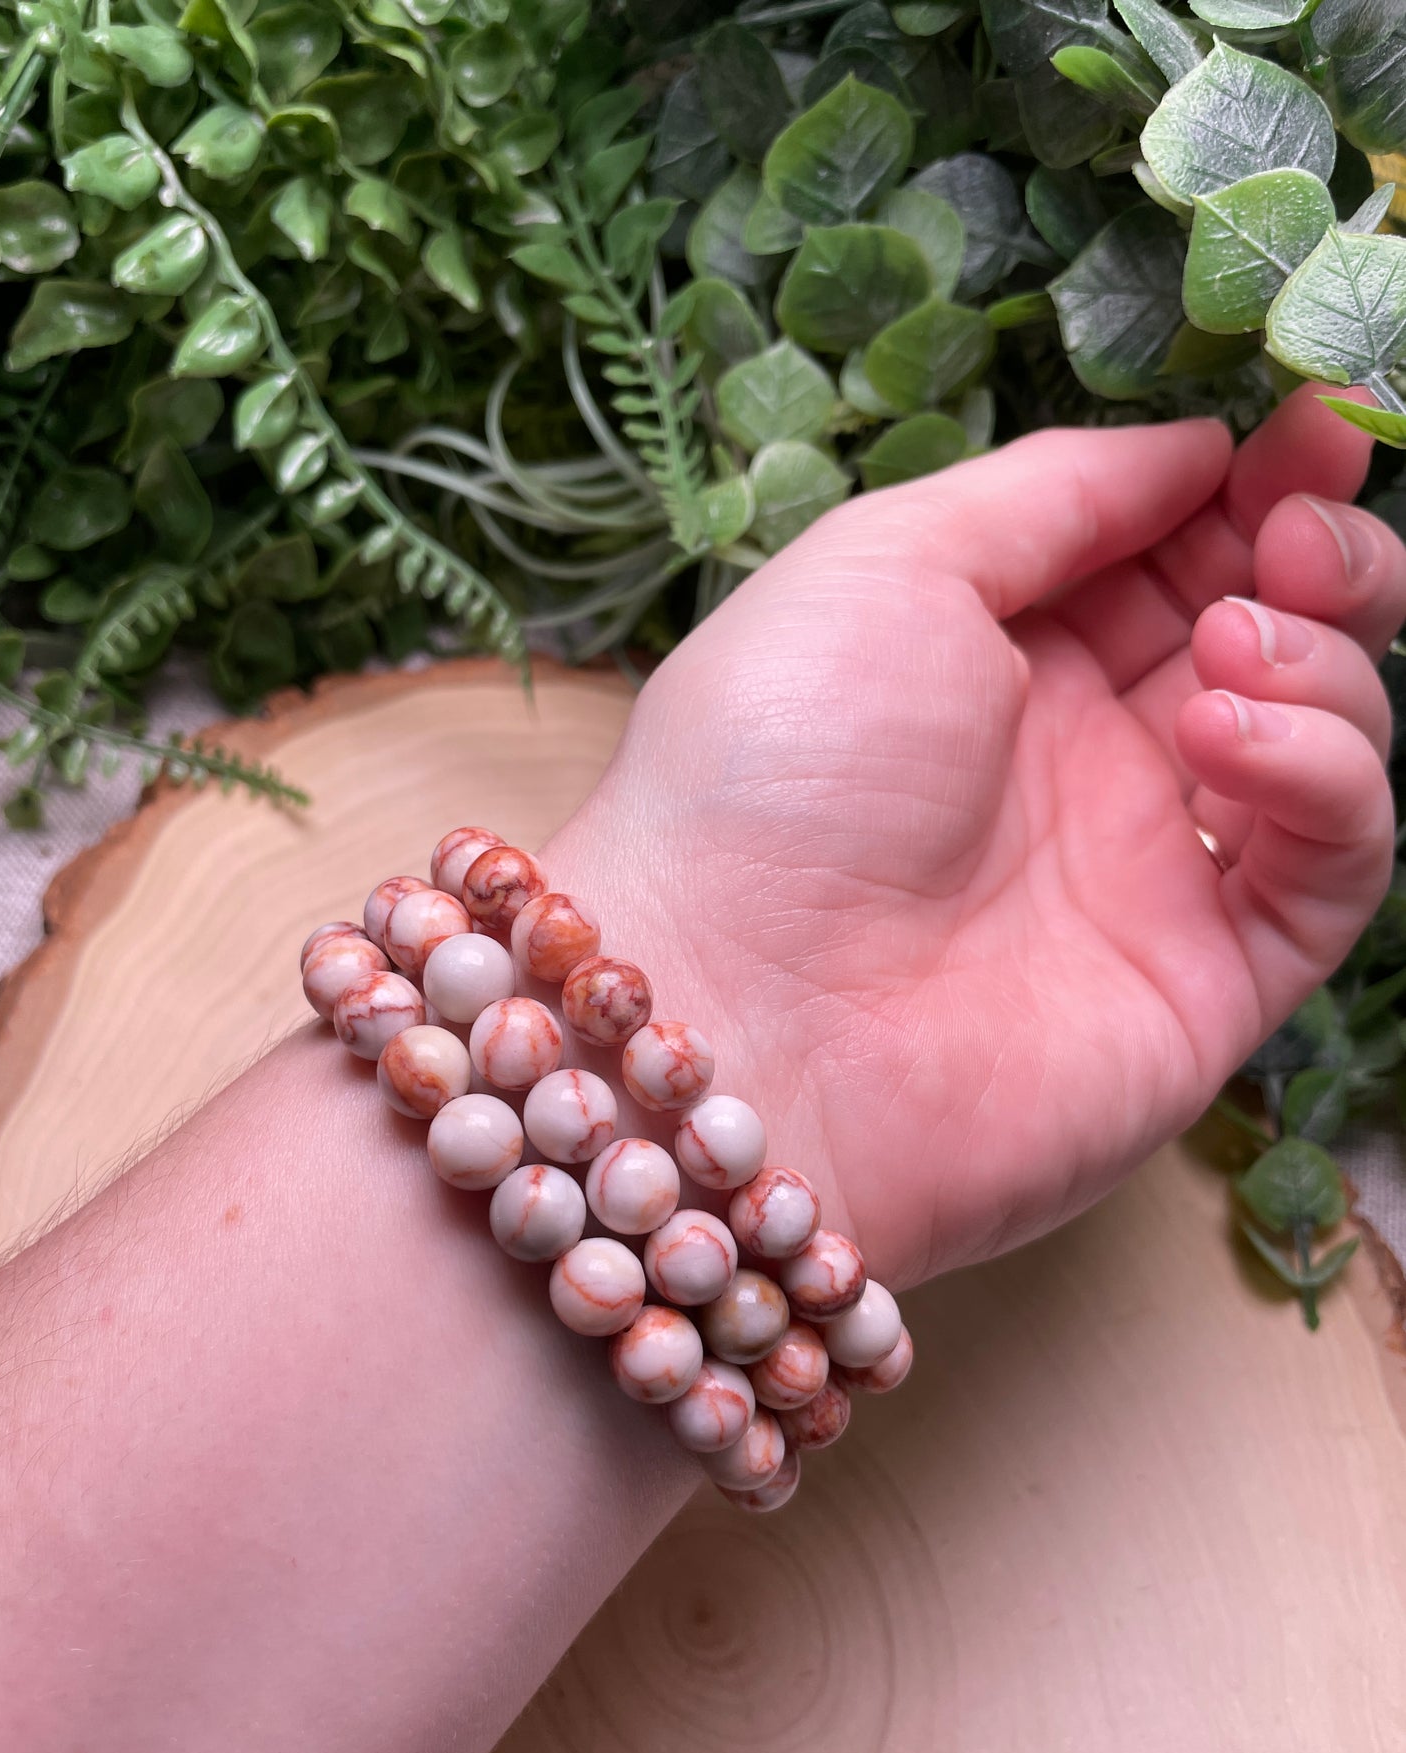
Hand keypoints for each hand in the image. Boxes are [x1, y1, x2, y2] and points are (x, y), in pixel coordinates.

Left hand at [546, 386, 1404, 1286]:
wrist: (734, 1015)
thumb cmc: (769, 769)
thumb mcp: (886, 564)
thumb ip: (1050, 494)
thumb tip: (1197, 449)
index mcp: (1000, 656)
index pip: (1174, 553)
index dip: (1257, 485)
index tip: (1322, 427)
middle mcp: (1086, 760)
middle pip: (1268, 634)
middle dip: (1317, 558)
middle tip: (1301, 534)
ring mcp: (1151, 872)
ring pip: (1324, 743)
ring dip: (1320, 664)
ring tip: (1234, 647)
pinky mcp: (1208, 979)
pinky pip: (1330, 868)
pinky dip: (1324, 781)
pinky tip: (1226, 741)